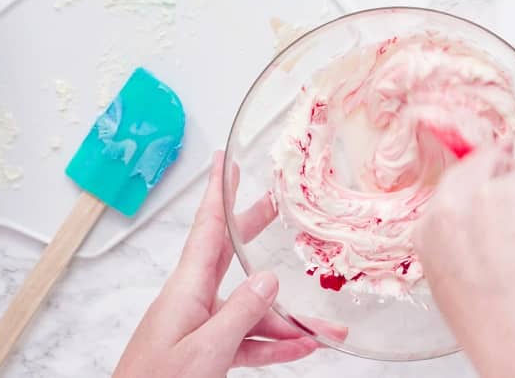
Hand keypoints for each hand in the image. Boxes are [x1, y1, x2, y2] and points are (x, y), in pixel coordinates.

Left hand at [114, 151, 325, 376]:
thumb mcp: (205, 350)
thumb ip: (240, 313)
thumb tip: (270, 279)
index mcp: (186, 289)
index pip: (207, 230)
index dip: (218, 193)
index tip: (226, 162)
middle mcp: (194, 301)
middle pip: (231, 256)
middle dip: (255, 230)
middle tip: (276, 204)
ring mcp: (201, 326)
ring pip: (251, 311)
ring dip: (288, 320)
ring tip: (328, 331)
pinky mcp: (206, 351)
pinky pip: (247, 339)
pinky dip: (275, 344)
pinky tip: (303, 348)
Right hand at [414, 150, 514, 377]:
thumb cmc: (497, 324)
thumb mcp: (457, 281)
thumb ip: (465, 242)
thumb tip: (495, 227)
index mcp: (429, 231)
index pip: (456, 183)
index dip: (488, 184)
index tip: (507, 192)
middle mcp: (453, 203)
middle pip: (489, 161)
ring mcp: (490, 191)